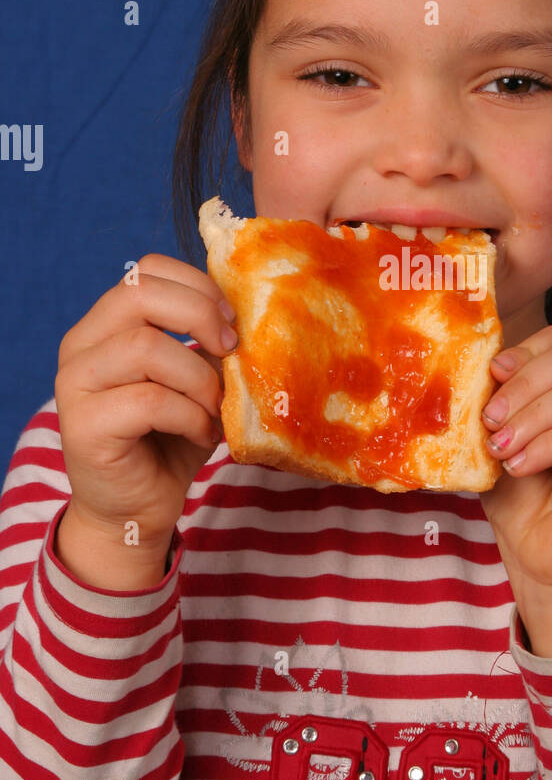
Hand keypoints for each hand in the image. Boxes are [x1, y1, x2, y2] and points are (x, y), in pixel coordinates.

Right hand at [54, 254, 237, 559]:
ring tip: (215, 407)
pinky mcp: (83, 425)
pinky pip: (148, 401)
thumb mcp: (195, 380)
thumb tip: (248, 317)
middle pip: (138, 294)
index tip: (232, 321)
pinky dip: (189, 416)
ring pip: (145, 347)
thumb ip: (207, 344)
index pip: (146, 270)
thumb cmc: (169, 440)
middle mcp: (80, 345)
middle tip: (231, 351)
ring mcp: (75, 384)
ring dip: (197, 377)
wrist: (137, 509)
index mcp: (106, 325)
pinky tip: (202, 434)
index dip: (196, 286)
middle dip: (199, 315)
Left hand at [478, 326, 551, 645]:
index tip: (488, 384)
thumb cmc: (527, 510)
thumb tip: (480, 363)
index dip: (523, 355)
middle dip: (523, 385)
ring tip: (503, 451)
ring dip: (532, 418)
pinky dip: (550, 443)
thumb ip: (499, 402)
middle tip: (491, 423)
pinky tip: (523, 466)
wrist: (549, 573)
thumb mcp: (502, 441)